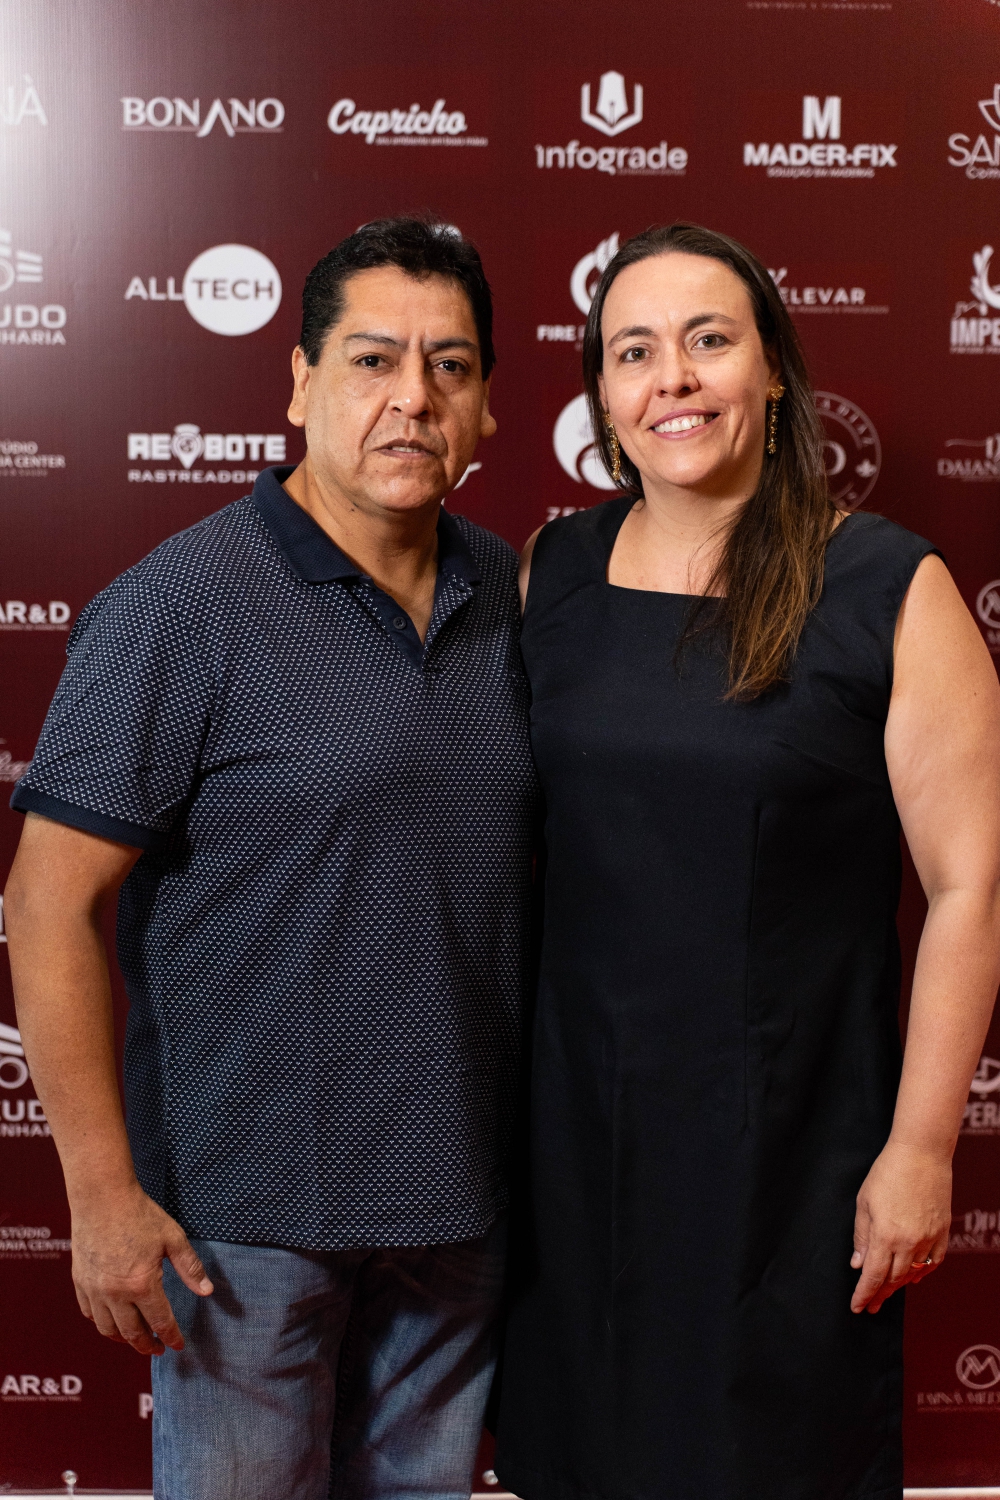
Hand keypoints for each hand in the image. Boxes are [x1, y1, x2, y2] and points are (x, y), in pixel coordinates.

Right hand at [70, 1181, 212, 1355]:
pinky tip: (111, 1321)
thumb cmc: (140, 1215)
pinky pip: (89, 1313)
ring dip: (123, 1339)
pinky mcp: (80, 1281)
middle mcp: (115, 1294)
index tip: (178, 1346)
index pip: (160, 1322)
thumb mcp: (173, 1238)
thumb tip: (207, 1291)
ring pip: (107, 1329)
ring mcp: (95, 1290)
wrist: (102, 1198)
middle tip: (157, 1349)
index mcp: (142, 1285)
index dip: (172, 1337)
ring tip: (136, 1339)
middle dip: (147, 1345)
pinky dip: (101, 1323)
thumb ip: (190, 1268)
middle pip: (132, 1333)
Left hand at [850, 1140, 950, 1313]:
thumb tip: (859, 1264)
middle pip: (893, 1279)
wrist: (921, 1154)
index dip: (864, 1294)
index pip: (873, 1276)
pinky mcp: (943, 1231)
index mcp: (885, 1235)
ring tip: (887, 1293)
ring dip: (899, 1285)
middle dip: (879, 1294)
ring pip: (913, 1274)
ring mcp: (929, 1238)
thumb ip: (861, 1236)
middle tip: (870, 1305)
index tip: (857, 1307)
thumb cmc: (887, 1173)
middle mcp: (909, 1242)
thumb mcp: (864, 1202)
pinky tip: (914, 1278)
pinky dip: (923, 1273)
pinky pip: (934, 1261)